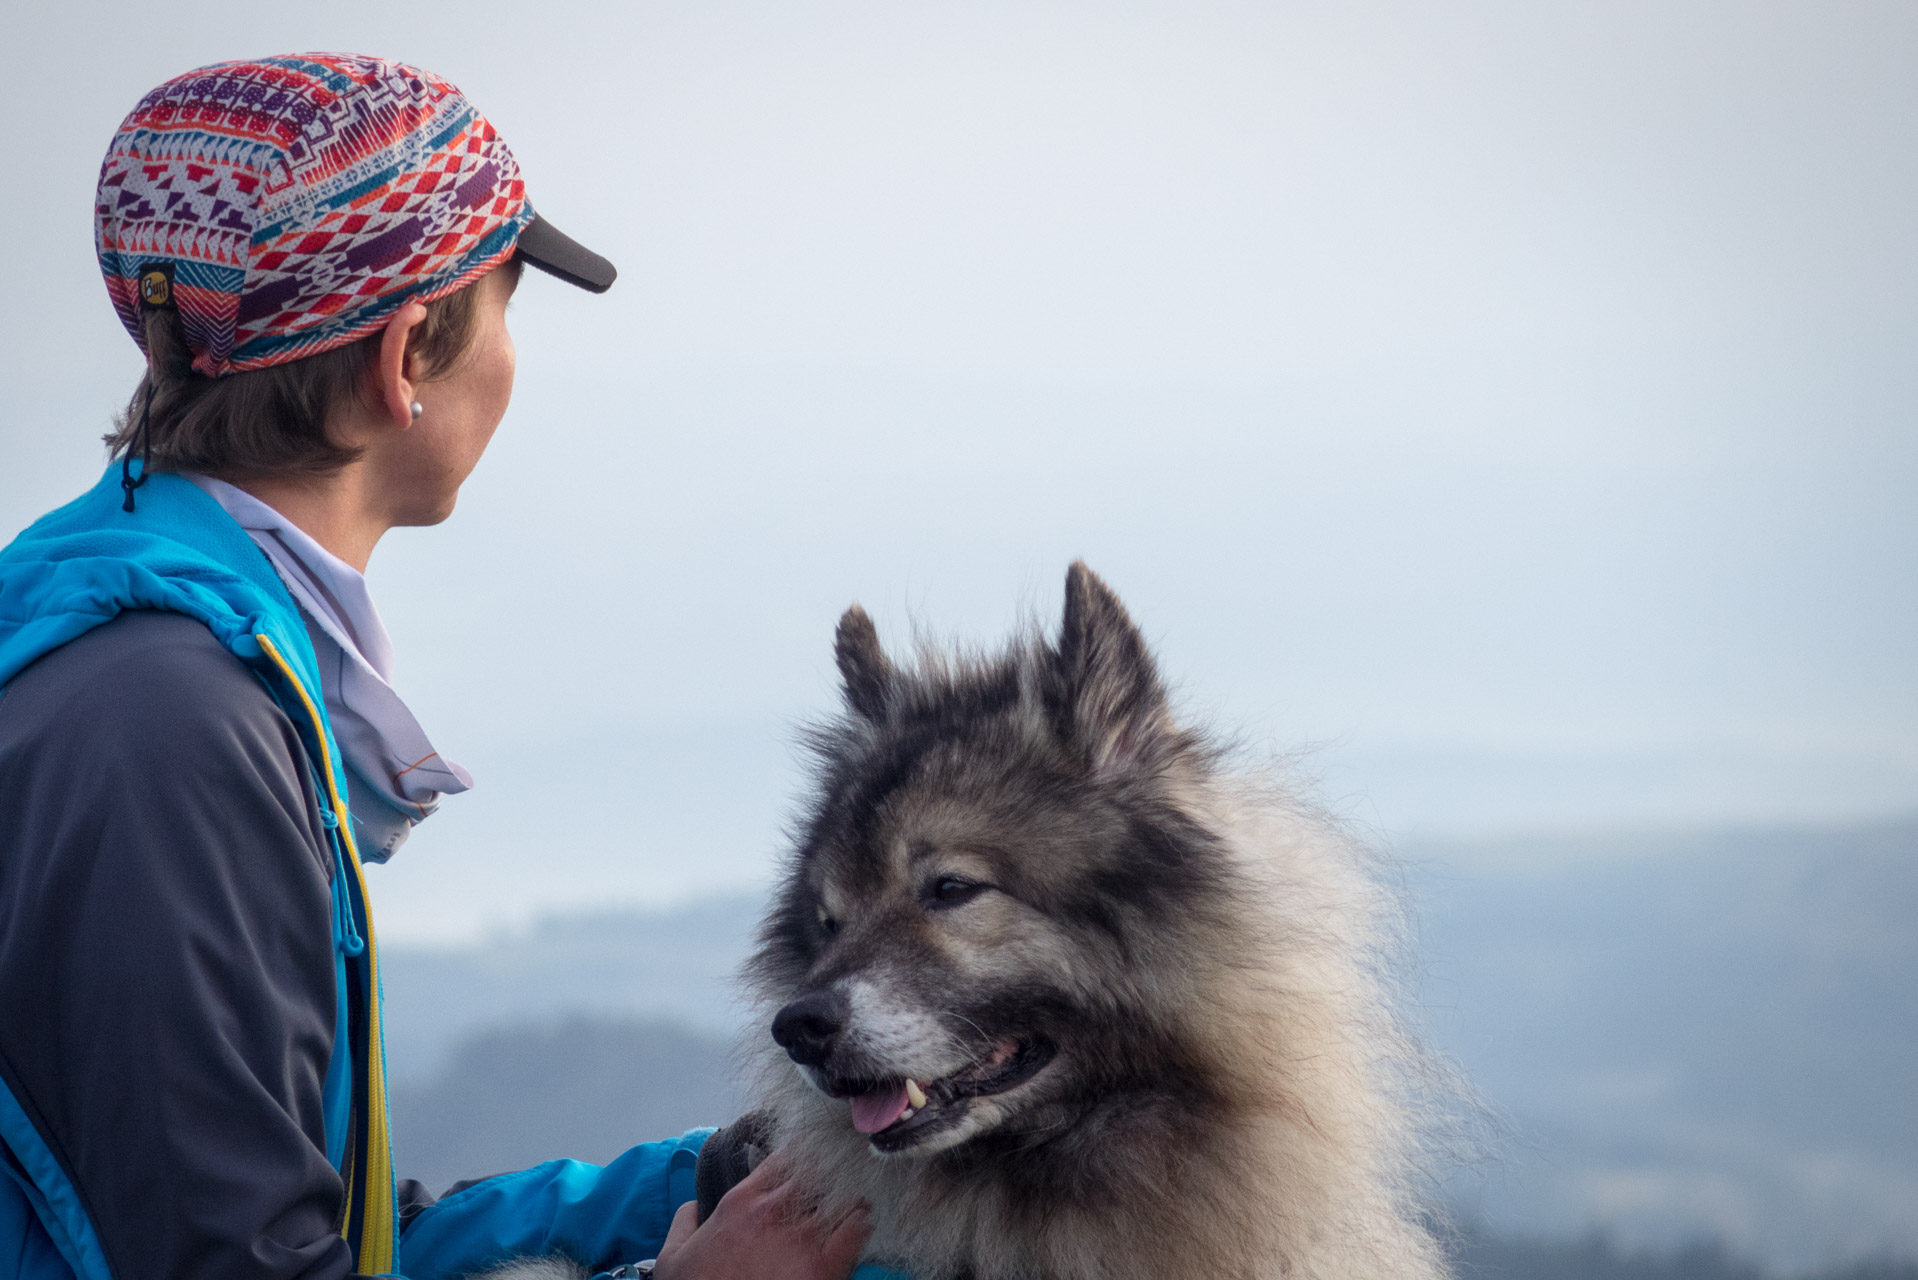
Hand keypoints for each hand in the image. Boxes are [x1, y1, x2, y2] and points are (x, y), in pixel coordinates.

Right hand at [653, 1147, 870, 1279]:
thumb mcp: (673, 1257)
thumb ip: (684, 1223)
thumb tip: (691, 1208)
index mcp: (741, 1202)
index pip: (785, 1157)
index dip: (804, 1156)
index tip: (815, 1159)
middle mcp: (773, 1211)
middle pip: (818, 1168)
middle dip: (832, 1168)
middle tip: (846, 1171)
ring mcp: (799, 1237)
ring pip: (840, 1192)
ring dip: (849, 1192)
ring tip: (857, 1194)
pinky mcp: (821, 1267)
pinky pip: (857, 1228)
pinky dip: (864, 1221)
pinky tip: (864, 1220)